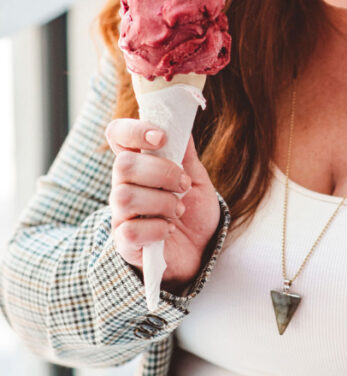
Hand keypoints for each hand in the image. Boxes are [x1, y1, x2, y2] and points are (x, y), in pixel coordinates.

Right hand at [106, 119, 220, 287]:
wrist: (200, 250)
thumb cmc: (194, 211)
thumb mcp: (198, 179)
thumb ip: (186, 155)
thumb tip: (180, 125)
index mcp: (140, 164)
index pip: (117, 134)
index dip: (133, 130)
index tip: (161, 137)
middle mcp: (124, 186)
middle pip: (123, 165)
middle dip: (161, 172)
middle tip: (183, 185)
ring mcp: (122, 214)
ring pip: (125, 196)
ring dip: (162, 202)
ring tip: (179, 210)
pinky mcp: (125, 242)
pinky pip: (131, 230)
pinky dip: (157, 229)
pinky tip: (168, 231)